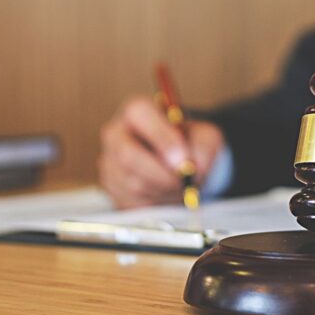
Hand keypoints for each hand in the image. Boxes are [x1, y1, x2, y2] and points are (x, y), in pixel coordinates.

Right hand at [98, 95, 226, 208]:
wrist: (179, 162)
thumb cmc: (188, 143)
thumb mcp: (205, 137)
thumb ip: (204, 147)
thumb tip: (196, 167)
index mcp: (138, 111)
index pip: (140, 114)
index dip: (162, 138)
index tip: (183, 159)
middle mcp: (116, 133)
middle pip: (127, 155)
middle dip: (161, 175)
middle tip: (184, 182)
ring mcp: (109, 162)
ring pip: (132, 183)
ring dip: (163, 191)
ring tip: (182, 186)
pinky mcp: (111, 188)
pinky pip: (131, 202)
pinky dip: (156, 203)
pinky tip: (168, 194)